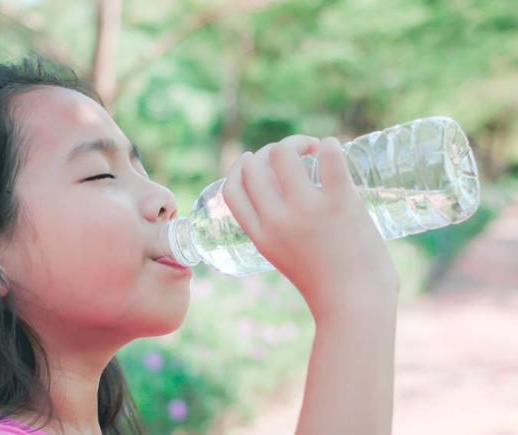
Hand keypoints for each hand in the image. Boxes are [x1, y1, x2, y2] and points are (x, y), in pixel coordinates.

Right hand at [221, 135, 398, 323]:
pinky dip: (329, 145)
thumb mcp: (285, 258)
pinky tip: (332, 147)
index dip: (239, 168)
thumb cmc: (327, 286)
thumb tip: (287, 202)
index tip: (255, 160)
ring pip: (281, 152)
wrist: (356, 306)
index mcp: (261, 236)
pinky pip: (328, 157)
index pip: (231, 190)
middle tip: (296, 155)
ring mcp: (306, 210)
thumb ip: (278, 232)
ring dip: (296, 143)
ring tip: (315, 149)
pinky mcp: (339, 202)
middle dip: (270, 150)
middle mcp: (277, 220)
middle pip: (253, 165)